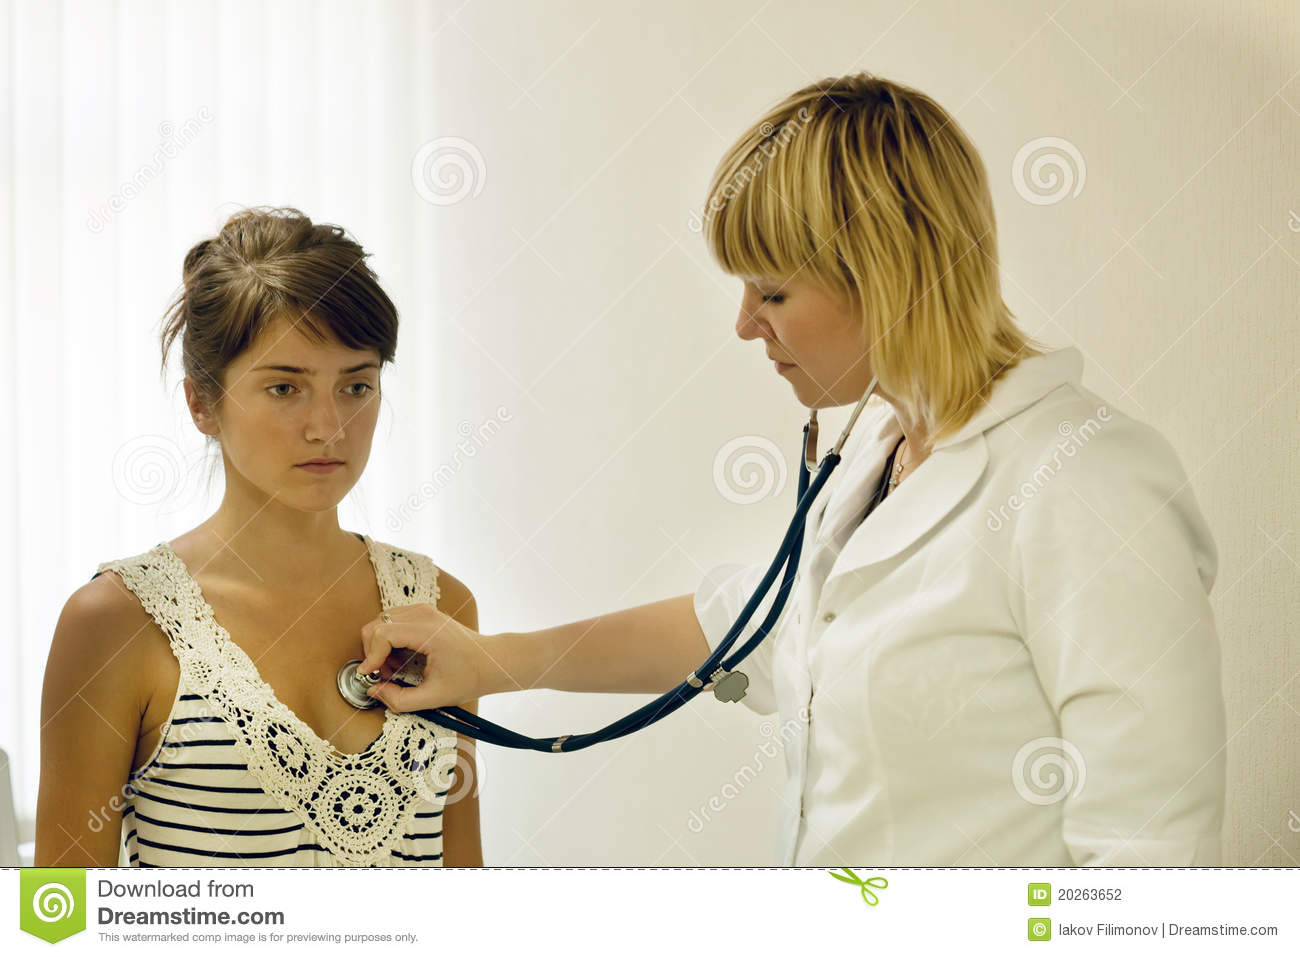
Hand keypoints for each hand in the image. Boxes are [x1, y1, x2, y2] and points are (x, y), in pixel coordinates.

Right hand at [358, 603, 494, 711]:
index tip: (370, 675)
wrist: (492, 661)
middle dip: (373, 652)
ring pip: (381, 621)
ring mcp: (423, 610)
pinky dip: (388, 641)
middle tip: (386, 675)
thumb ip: (400, 700)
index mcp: (428, 631)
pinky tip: (402, 659)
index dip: (371, 656)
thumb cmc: (470, 677)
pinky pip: (392, 621)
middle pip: (377, 624)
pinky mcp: (423, 613)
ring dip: (380, 647)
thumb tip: (375, 691)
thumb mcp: (435, 697)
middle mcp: (423, 614)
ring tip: (396, 668)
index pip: (383, 633)